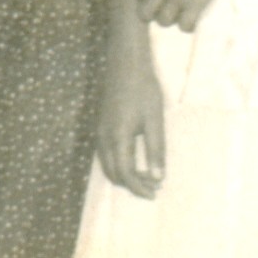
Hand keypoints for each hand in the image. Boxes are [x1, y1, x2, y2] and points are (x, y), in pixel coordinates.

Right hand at [96, 25, 164, 198]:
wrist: (126, 65)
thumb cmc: (144, 90)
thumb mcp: (154, 120)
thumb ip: (155, 150)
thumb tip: (156, 177)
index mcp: (118, 138)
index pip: (126, 174)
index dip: (139, 187)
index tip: (154, 192)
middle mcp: (104, 138)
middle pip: (114, 174)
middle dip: (132, 185)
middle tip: (153, 188)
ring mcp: (100, 132)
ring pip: (107, 165)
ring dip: (124, 176)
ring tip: (145, 177)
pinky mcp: (101, 126)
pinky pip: (106, 155)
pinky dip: (118, 165)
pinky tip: (134, 161)